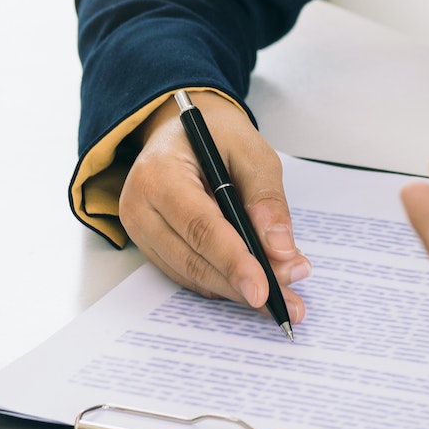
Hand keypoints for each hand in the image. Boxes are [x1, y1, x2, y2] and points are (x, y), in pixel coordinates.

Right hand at [119, 91, 308, 320]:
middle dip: (243, 283)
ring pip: (191, 275)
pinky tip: (255, 282)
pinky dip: (223, 283)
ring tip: (282, 292)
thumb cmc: (216, 134)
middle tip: (288, 300)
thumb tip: (280, 248)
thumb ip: (266, 197)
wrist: (180, 128)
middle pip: (193, 260)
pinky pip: (188, 274)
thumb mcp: (250, 150)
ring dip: (237, 289)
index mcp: (159, 173)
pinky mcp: (150, 245)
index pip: (199, 227)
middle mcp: (139, 206)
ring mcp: (140, 230)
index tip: (264, 290)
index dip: (233, 262)